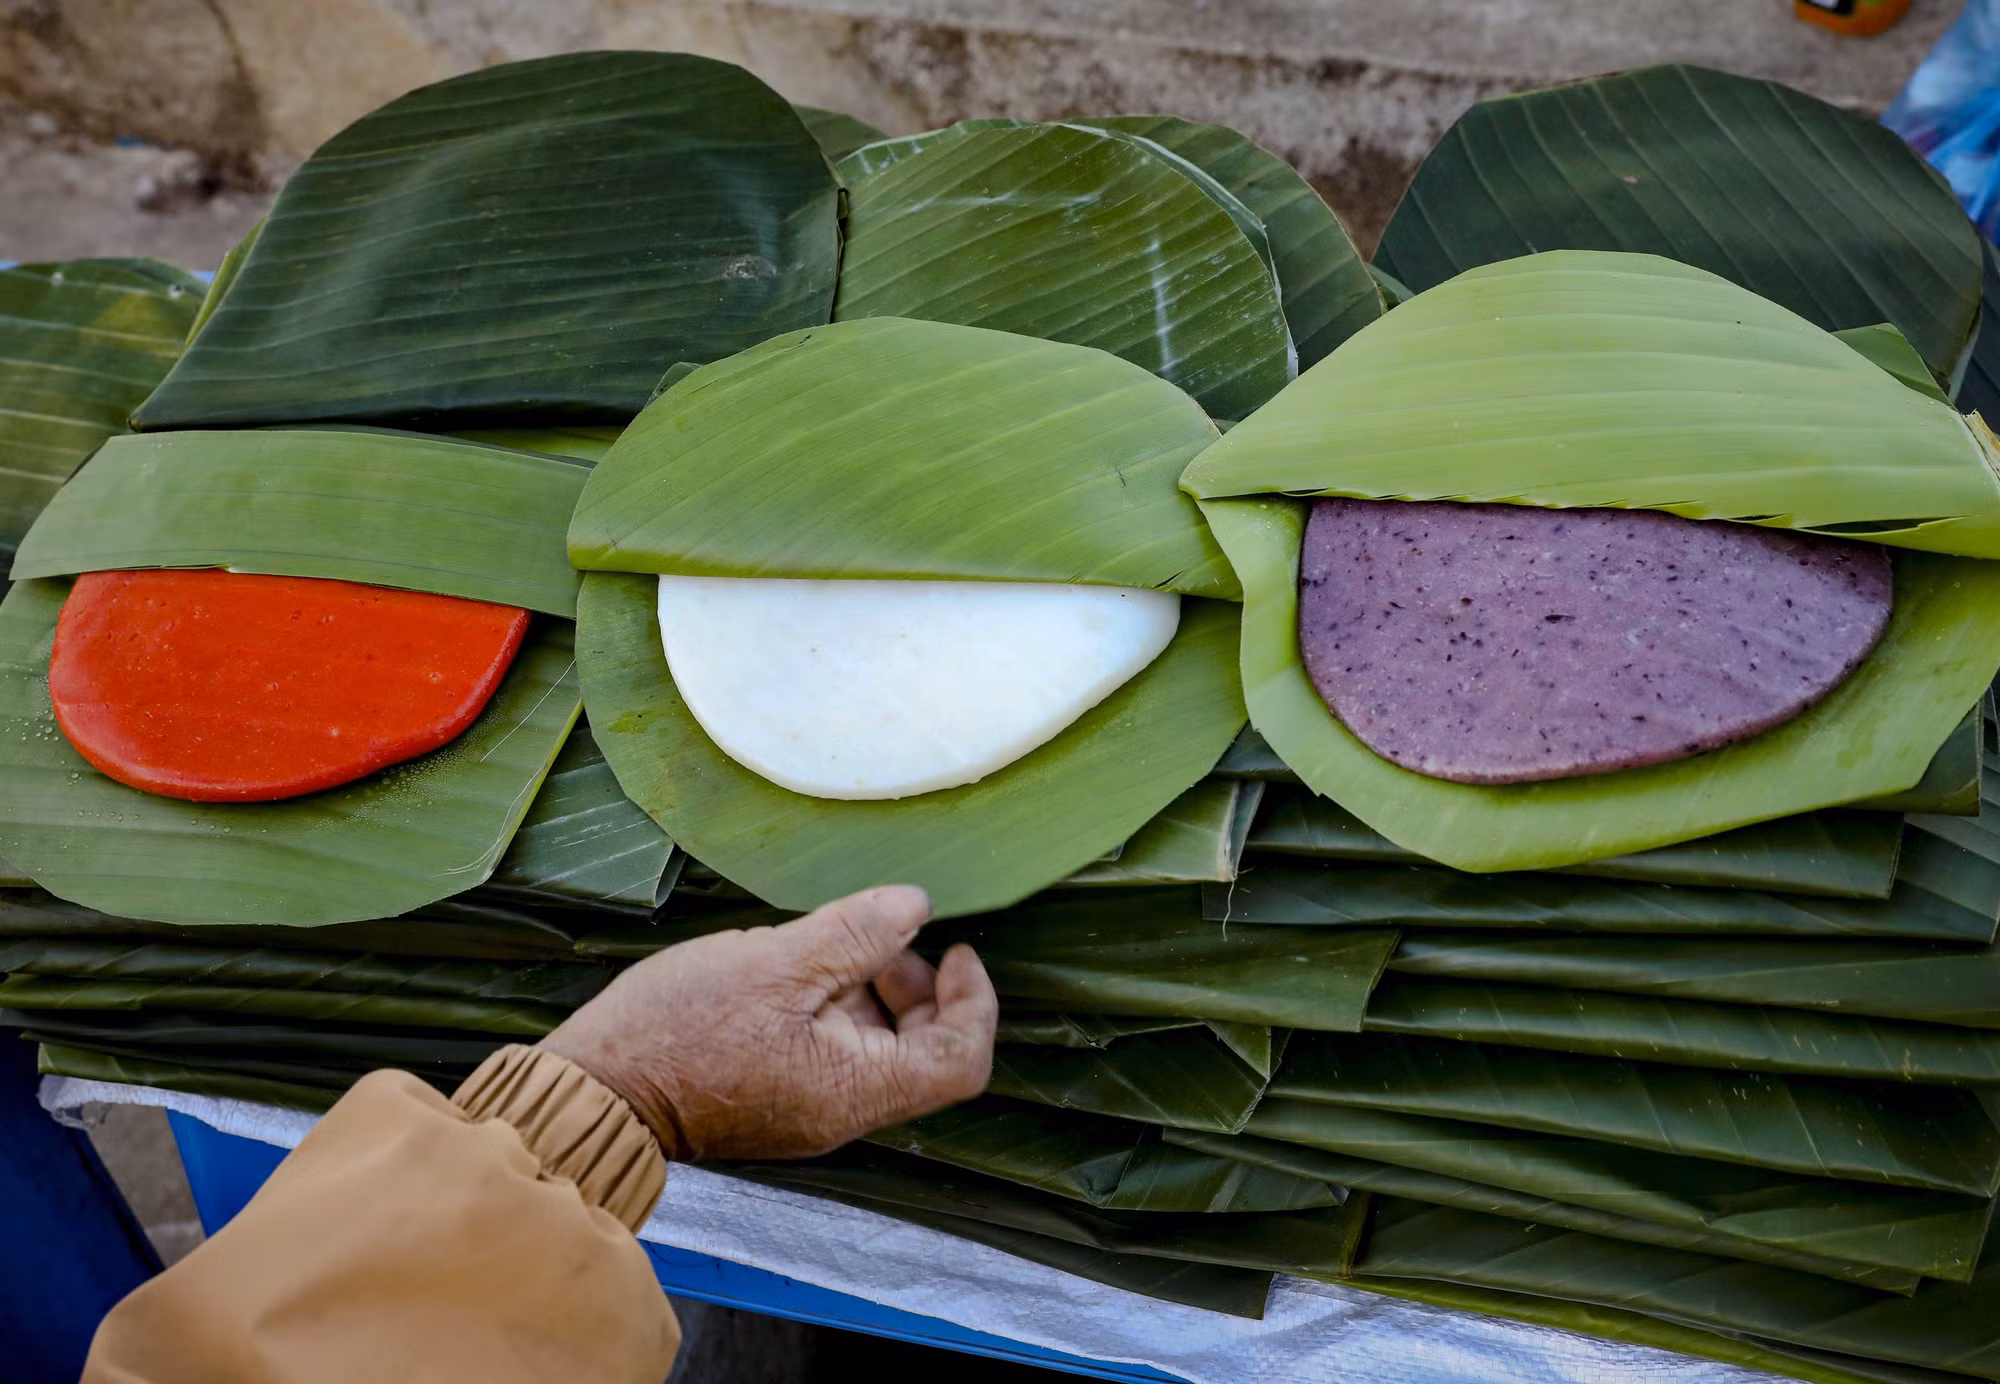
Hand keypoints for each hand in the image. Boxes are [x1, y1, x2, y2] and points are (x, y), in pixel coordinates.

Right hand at [539, 885, 997, 1160]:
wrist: (592, 1090)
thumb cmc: (678, 1029)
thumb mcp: (775, 963)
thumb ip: (855, 934)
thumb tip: (916, 906)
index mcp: (854, 1091)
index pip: (960, 1061)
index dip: (972, 1002)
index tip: (956, 949)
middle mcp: (841, 1113)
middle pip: (922, 1054)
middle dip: (917, 987)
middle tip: (881, 935)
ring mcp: (807, 1109)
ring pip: (875, 1050)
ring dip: (870, 991)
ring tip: (824, 942)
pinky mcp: (775, 1098)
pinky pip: (832, 1053)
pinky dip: (833, 1008)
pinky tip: (790, 969)